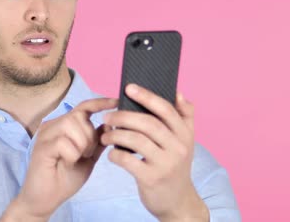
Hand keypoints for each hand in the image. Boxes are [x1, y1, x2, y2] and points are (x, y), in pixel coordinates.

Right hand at [2, 98, 117, 220]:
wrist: (45, 200)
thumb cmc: (64, 178)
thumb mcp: (88, 158)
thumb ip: (97, 141)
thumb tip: (109, 123)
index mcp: (63, 126)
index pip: (83, 107)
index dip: (99, 103)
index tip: (116, 101)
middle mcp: (52, 126)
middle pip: (79, 116)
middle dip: (90, 135)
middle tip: (86, 153)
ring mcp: (45, 135)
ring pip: (71, 125)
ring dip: (81, 144)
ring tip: (77, 158)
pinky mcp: (41, 147)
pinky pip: (63, 142)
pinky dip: (72, 154)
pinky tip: (67, 163)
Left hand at [101, 84, 208, 220]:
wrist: (177, 201)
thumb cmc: (175, 165)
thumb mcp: (185, 142)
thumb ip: (184, 117)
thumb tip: (178, 92)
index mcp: (185, 134)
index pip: (166, 109)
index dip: (147, 96)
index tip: (129, 88)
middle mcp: (178, 147)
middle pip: (148, 123)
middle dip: (124, 116)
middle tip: (108, 116)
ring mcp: (165, 163)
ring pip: (136, 140)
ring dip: (115, 134)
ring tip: (105, 135)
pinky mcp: (152, 178)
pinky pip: (128, 160)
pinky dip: (115, 155)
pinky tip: (111, 154)